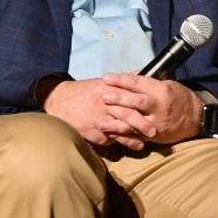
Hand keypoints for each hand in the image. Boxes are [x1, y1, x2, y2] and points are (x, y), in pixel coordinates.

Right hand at [42, 78, 158, 149]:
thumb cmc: (84, 91)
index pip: (131, 97)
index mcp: (110, 90)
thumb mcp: (103, 82)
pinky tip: (127, 146)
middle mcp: (105, 104)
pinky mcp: (91, 132)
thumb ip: (123, 81)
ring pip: (119, 131)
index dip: (144, 104)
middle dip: (141, 124)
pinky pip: (107, 140)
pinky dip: (118, 143)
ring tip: (142, 144)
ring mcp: (98, 119)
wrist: (59, 101)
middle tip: (153, 132)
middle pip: (127, 115)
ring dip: (131, 139)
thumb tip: (141, 72)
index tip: (157, 110)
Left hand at [99, 73, 203, 145]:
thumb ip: (149, 83)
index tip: (107, 78)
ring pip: (134, 121)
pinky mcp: (154, 136)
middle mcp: (159, 107)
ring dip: (117, 120)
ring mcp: (156, 123)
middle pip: (136, 102)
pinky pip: (136, 135)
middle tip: (103, 96)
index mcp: (162, 90)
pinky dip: (122, 134)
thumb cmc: (180, 98)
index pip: (139, 83)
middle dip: (118, 99)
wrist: (196, 118)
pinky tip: (110, 132)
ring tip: (101, 120)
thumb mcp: (168, 84)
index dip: (121, 80)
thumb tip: (128, 78)